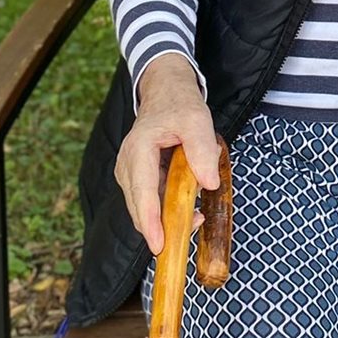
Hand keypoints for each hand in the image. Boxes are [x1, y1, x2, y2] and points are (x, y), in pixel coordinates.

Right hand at [115, 55, 219, 254]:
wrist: (166, 93)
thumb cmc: (180, 105)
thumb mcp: (198, 120)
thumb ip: (203, 150)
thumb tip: (209, 184)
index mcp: (139, 149)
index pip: (143, 192)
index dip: (150, 221)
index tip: (159, 245)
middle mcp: (127, 164)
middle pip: (140, 207)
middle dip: (162, 226)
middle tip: (192, 229)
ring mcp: (129, 173)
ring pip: (144, 208)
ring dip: (167, 218)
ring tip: (196, 215)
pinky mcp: (137, 178)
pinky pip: (150, 201)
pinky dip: (166, 209)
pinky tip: (188, 206)